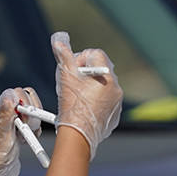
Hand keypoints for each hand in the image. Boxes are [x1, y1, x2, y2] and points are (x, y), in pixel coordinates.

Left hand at [0, 86, 42, 175]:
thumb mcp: (1, 136)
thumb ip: (5, 115)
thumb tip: (10, 95)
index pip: (17, 93)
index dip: (26, 103)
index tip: (26, 119)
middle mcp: (6, 112)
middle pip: (27, 99)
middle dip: (33, 113)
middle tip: (28, 128)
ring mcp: (13, 120)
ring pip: (32, 109)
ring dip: (35, 122)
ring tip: (28, 135)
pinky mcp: (19, 128)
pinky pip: (34, 121)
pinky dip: (35, 130)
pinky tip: (28, 139)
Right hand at [52, 32, 123, 158]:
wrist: (78, 136)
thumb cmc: (72, 106)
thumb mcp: (65, 77)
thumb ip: (63, 55)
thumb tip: (60, 40)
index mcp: (107, 76)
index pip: (95, 54)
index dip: (81, 59)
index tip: (73, 70)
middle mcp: (116, 88)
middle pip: (101, 69)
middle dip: (86, 72)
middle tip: (73, 83)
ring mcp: (117, 102)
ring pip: (104, 86)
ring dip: (91, 86)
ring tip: (77, 96)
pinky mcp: (115, 114)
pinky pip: (106, 101)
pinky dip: (96, 101)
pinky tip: (84, 107)